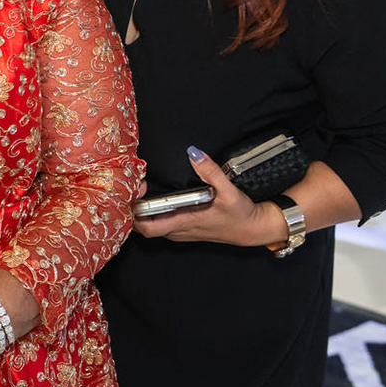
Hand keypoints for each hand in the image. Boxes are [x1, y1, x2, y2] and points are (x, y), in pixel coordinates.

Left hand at [133, 145, 286, 245]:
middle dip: (133, 209)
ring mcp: (180, 233)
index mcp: (184, 222)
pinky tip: (154, 200)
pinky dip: (152, 214)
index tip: (136, 191)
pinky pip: (160, 226)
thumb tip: (194, 153)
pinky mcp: (184, 230)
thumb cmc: (241, 215)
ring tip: (140, 191)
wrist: (252, 230)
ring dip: (142, 212)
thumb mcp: (228, 191)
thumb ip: (211, 171)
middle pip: (142, 227)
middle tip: (134, 188)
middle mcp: (178, 231)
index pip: (147, 227)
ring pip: (150, 227)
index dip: (135, 211)